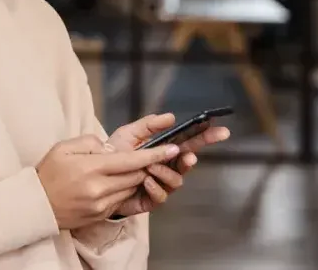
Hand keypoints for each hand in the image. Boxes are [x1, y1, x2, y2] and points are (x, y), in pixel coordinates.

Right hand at [36, 134, 180, 229]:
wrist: (36, 205)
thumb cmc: (48, 173)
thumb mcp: (62, 148)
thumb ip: (89, 142)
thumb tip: (110, 148)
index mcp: (91, 168)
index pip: (131, 161)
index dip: (155, 155)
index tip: (172, 149)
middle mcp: (99, 188)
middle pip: (136, 175)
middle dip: (146, 166)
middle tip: (150, 156)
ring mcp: (101, 204)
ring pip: (131, 188)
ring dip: (135, 178)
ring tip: (128, 169)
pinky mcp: (101, 215)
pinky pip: (122, 200)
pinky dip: (123, 190)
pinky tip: (114, 183)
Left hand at [107, 113, 230, 216]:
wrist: (96, 175)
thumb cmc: (115, 154)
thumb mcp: (129, 134)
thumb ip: (149, 125)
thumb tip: (171, 117)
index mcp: (164, 149)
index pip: (190, 142)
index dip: (206, 136)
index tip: (221, 131)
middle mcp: (167, 166)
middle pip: (189, 162)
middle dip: (191, 158)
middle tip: (188, 157)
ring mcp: (162, 183)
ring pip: (177, 180)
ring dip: (165, 172)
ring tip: (149, 167)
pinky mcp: (153, 199)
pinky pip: (162, 195)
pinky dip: (154, 187)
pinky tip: (145, 180)